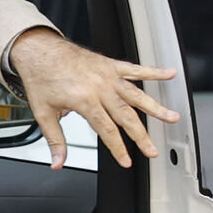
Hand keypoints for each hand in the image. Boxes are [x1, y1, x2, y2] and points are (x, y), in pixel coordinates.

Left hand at [6, 28, 179, 168]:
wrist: (39, 50)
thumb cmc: (41, 79)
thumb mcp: (43, 114)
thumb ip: (55, 140)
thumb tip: (58, 162)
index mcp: (84, 101)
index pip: (107, 130)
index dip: (118, 148)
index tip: (126, 161)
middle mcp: (100, 88)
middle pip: (126, 117)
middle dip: (141, 136)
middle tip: (153, 151)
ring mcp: (108, 75)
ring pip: (137, 95)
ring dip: (156, 107)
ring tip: (173, 117)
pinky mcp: (110, 65)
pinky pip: (136, 69)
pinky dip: (153, 72)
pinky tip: (170, 74)